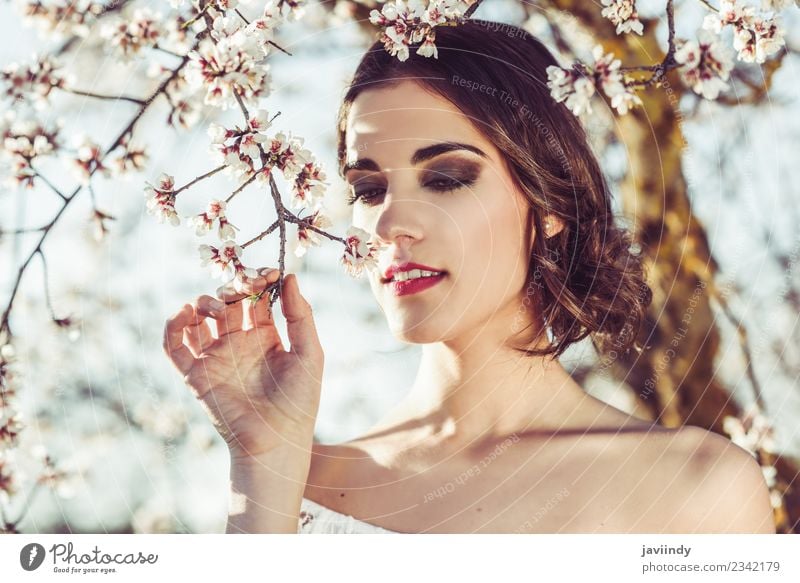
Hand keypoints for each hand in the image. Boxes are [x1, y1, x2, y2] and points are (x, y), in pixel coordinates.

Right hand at [163, 269, 323, 459]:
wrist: (277, 440)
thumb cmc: (299, 401)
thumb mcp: (309, 352)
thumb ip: (300, 315)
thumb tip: (291, 277)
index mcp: (266, 337)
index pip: (255, 299)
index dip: (258, 282)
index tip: (267, 273)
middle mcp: (238, 344)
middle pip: (227, 303)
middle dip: (232, 289)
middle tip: (243, 286)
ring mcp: (216, 358)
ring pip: (198, 318)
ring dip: (204, 303)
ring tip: (219, 307)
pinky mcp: (196, 374)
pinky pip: (174, 346)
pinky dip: (173, 326)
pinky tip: (186, 313)